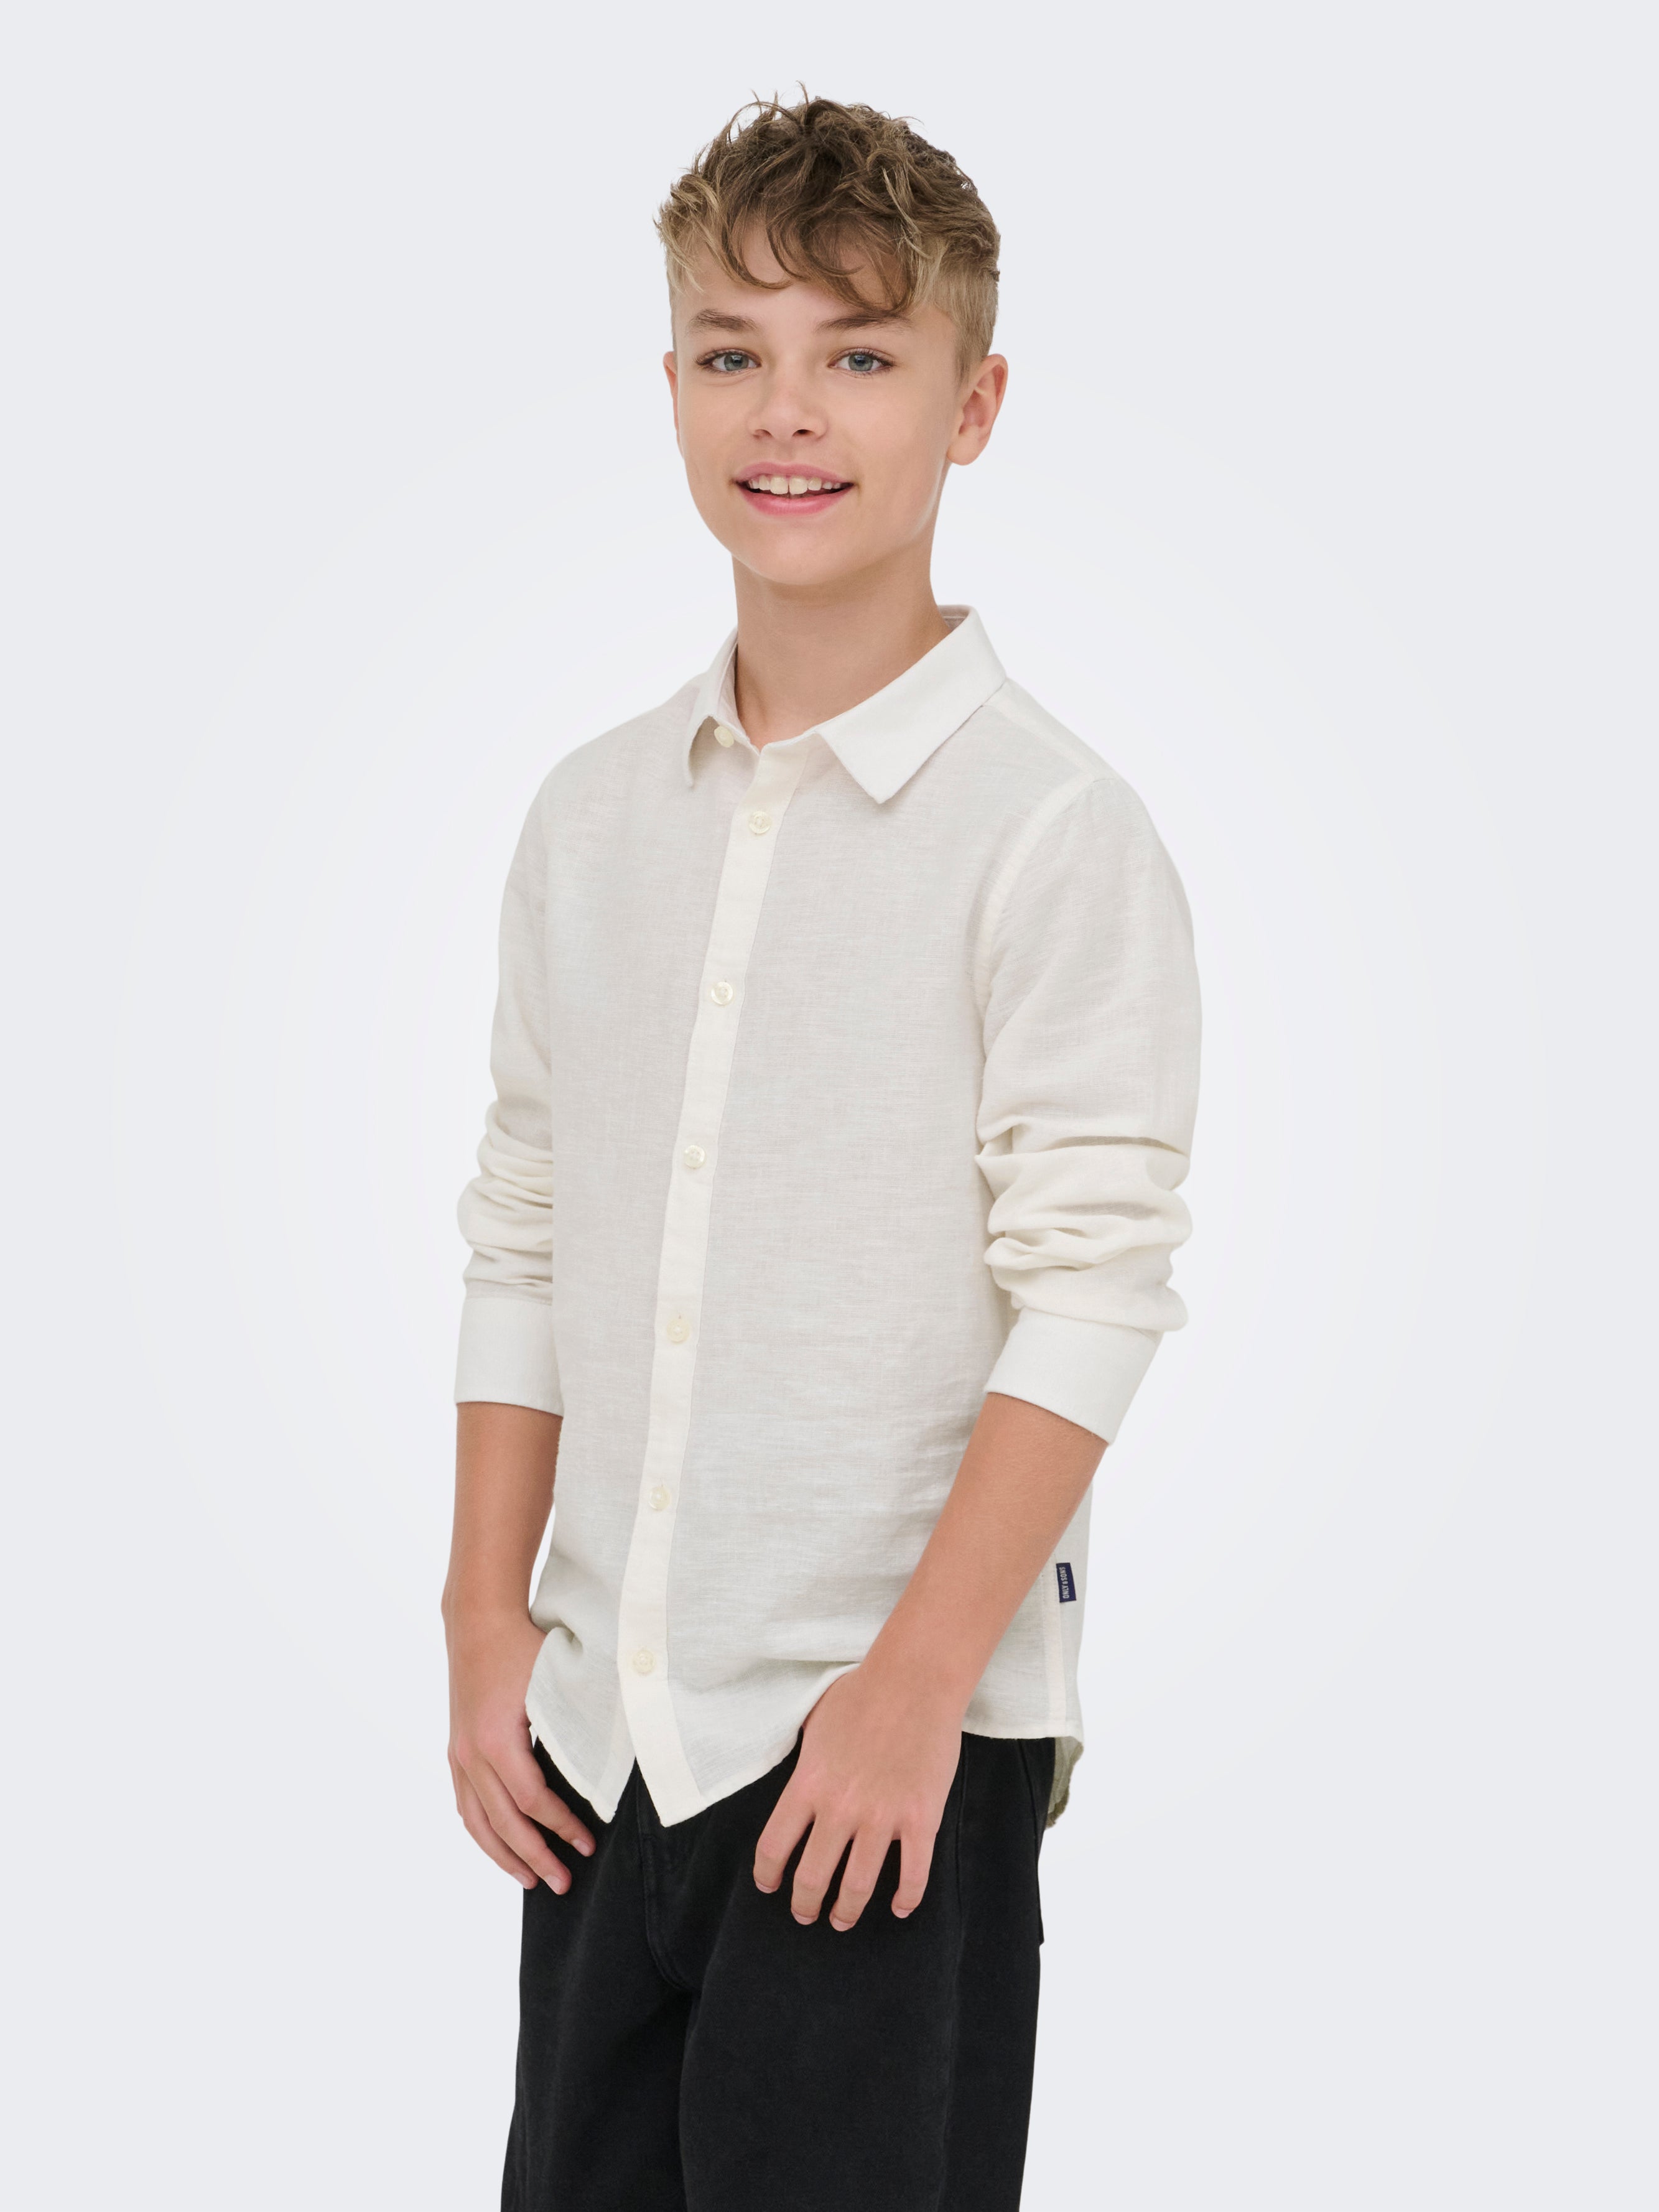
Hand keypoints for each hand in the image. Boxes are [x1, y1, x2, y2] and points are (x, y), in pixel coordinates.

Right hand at [446, 1609, 594, 1890]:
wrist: (478, 1620)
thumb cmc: (524, 1645)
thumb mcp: (556, 1681)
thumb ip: (578, 1724)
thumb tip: (615, 1761)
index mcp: (498, 1740)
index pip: (532, 1801)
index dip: (561, 1827)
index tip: (588, 1844)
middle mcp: (472, 1753)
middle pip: (503, 1823)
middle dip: (535, 1857)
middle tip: (564, 1883)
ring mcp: (459, 1753)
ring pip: (477, 1822)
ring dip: (504, 1856)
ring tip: (530, 1881)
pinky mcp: (456, 1750)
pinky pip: (465, 1805)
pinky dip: (483, 1832)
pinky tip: (500, 1847)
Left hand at [752, 1658, 964, 1930]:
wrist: (915, 1679)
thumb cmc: (862, 1692)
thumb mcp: (813, 1724)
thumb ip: (803, 1763)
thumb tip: (797, 1788)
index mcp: (808, 1783)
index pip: (773, 1847)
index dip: (767, 1875)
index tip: (770, 1887)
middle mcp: (839, 1807)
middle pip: (812, 1877)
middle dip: (804, 1905)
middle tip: (806, 1914)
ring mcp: (882, 1816)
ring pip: (857, 1886)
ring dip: (846, 1911)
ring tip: (842, 1920)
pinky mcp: (921, 1818)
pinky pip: (913, 1875)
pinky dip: (905, 1899)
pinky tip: (899, 1908)